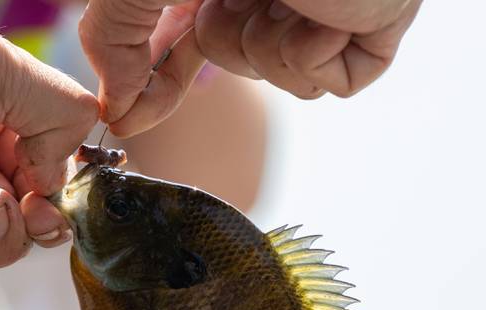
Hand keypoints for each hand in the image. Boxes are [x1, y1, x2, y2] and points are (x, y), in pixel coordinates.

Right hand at [79, 0, 420, 136]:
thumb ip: (115, 35)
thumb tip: (113, 107)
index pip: (186, 42)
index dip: (155, 84)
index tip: (125, 121)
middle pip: (235, 60)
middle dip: (225, 42)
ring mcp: (328, 8)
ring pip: (281, 78)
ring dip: (268, 46)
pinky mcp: (372, 31)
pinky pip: (328, 85)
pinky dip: (313, 56)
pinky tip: (324, 11)